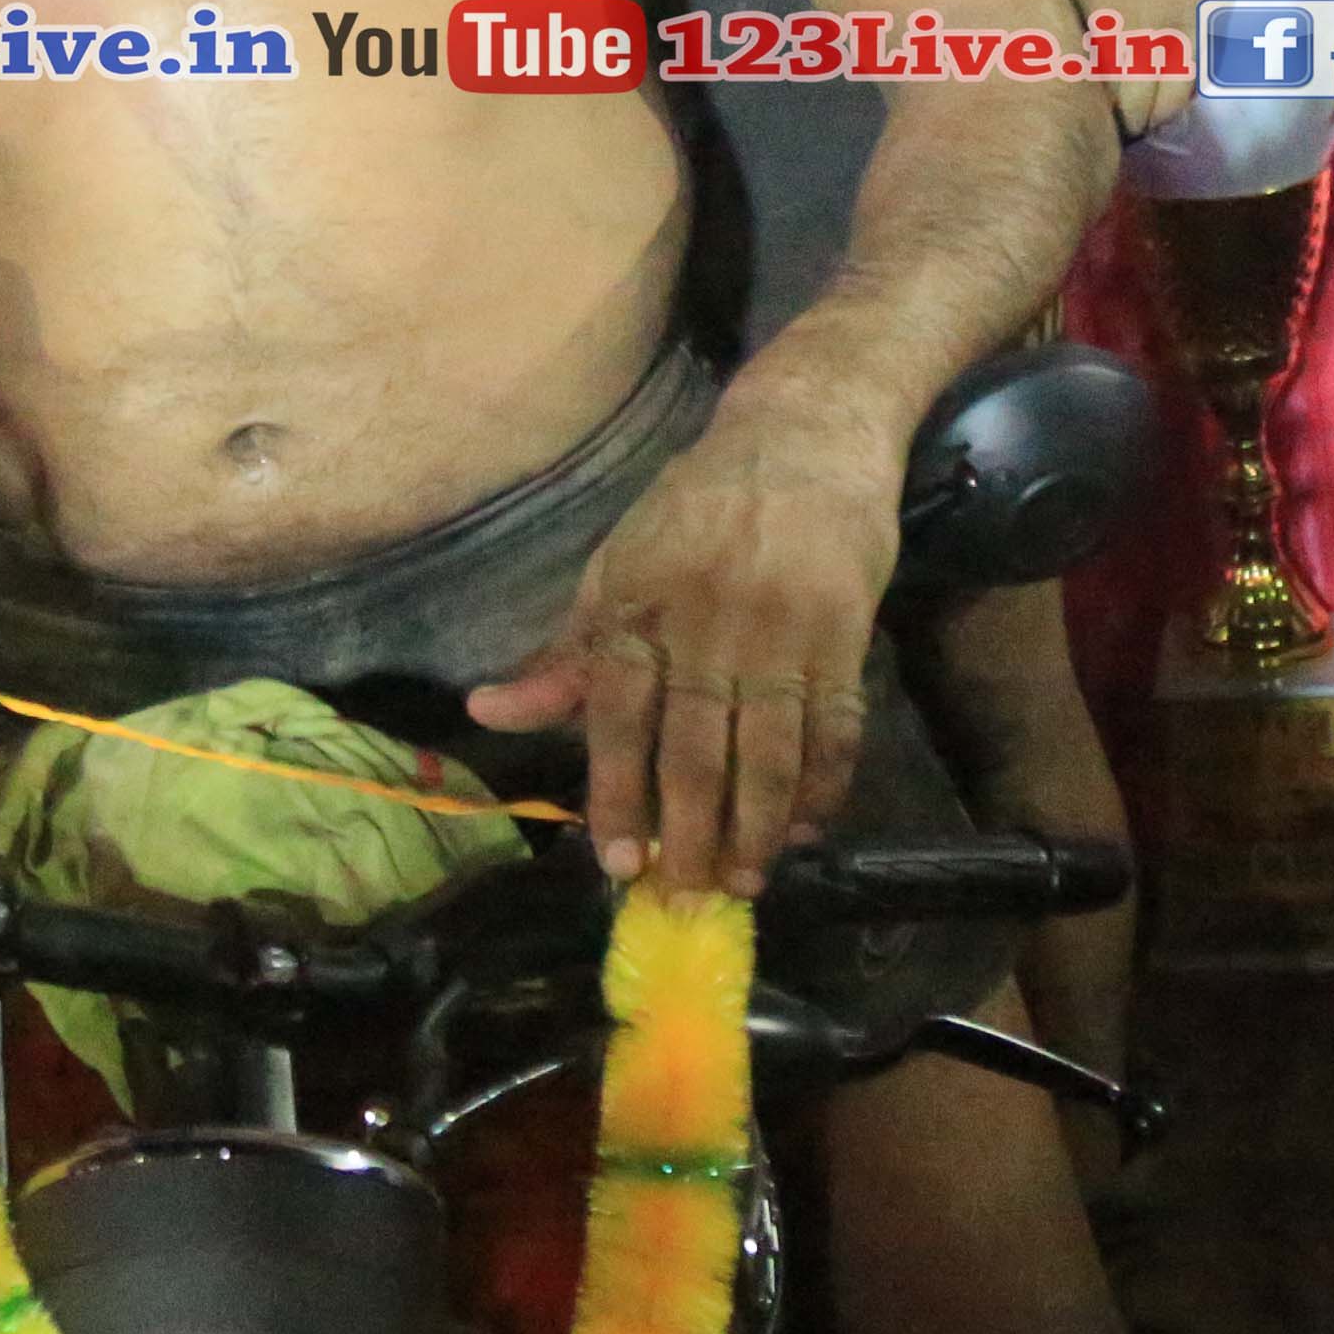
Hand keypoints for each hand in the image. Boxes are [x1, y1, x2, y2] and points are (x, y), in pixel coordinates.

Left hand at [469, 378, 902, 897]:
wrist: (803, 434)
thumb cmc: (696, 507)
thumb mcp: (618, 563)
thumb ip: (566, 652)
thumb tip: (487, 713)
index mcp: (639, 600)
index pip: (617, 713)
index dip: (615, 792)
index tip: (616, 863)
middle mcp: (708, 619)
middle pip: (695, 748)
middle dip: (687, 834)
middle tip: (681, 900)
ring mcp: (782, 629)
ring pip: (768, 751)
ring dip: (756, 829)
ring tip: (742, 884)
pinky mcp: (846, 633)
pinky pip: (835, 729)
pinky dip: (822, 787)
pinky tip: (806, 829)